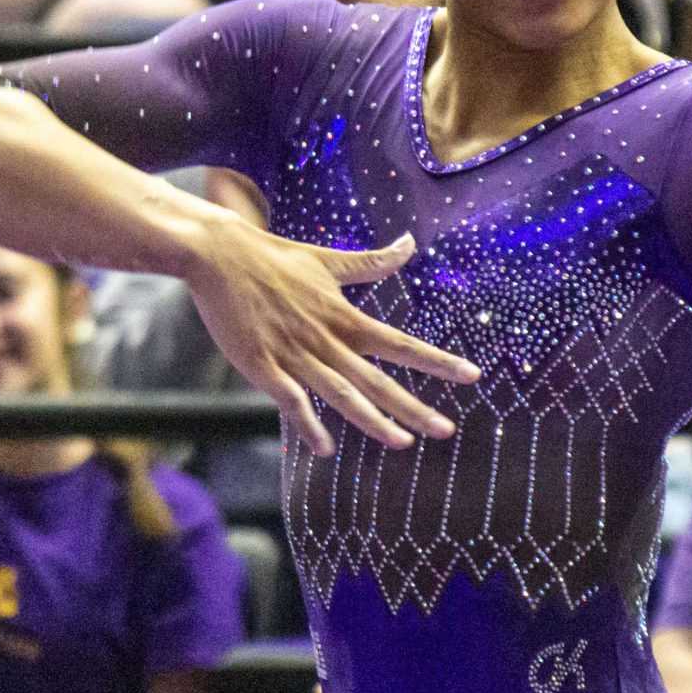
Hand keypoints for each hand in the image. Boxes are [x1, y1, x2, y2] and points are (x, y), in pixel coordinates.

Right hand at [183, 220, 479, 455]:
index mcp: (343, 316)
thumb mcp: (327, 259)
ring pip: (340, 394)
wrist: (219, 255)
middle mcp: (326, 339)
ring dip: (372, 421)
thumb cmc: (274, 257)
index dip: (437, 360)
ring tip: (402, 443)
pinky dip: (309, 425)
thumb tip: (410, 243)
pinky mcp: (262, 365)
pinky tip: (325, 448)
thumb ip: (371, 263)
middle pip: (377, 379)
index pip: (400, 343)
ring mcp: (294, 354)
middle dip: (414, 406)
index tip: (472, 375)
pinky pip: (291, 402)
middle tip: (446, 430)